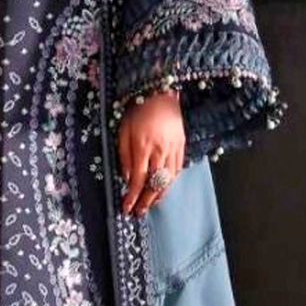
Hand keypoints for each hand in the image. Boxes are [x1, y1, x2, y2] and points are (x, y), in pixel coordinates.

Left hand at [117, 88, 184, 216]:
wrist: (160, 92)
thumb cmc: (137, 111)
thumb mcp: (123, 131)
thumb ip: (124, 156)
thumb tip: (126, 178)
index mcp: (143, 146)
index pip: (137, 179)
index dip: (132, 196)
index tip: (126, 208)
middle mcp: (160, 150)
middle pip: (155, 183)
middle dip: (146, 201)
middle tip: (139, 213)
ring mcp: (173, 149)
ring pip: (169, 179)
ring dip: (160, 195)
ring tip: (151, 205)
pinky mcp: (182, 146)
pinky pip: (177, 169)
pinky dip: (171, 182)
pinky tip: (164, 188)